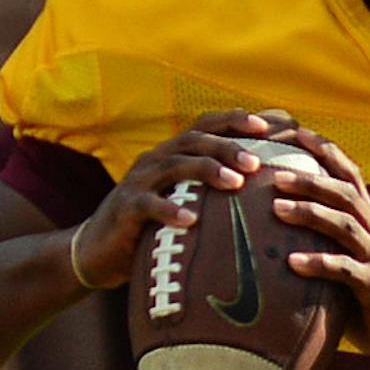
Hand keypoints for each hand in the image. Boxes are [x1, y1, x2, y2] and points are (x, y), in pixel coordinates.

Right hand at [69, 109, 290, 289]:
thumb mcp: (187, 201)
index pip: (205, 126)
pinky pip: (148, 204)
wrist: (99, 250)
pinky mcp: (125, 208)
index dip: (234, 120)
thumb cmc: (156, 225)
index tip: (267, 125)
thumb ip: (216, 189)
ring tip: (236, 183)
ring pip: (175, 165)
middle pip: (194, 141)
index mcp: (174, 154)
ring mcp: (139, 181)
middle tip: (256, 163)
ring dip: (207, 170)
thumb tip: (269, 188)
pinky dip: (170, 210)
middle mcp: (156, 160)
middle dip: (227, 147)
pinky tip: (191, 220)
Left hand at [271, 128, 369, 369]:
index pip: (351, 177)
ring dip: (310, 213)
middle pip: (346, 193)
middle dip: (310, 177)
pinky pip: (346, 271)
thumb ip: (330, 256)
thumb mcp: (357, 274)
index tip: (295, 131)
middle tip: (272, 171)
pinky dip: (319, 264)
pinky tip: (291, 264)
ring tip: (276, 208)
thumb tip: (278, 250)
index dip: (326, 152)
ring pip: (345, 224)